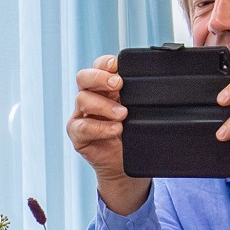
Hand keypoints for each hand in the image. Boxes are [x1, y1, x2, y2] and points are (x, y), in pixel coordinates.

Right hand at [66, 55, 149, 216]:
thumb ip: (138, 98)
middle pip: (83, 77)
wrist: (123, 166)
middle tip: (118, 84)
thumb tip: (152, 83)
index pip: (98, 67)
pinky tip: (115, 129)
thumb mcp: (138, 113)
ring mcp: (81, 115)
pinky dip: (100, 128)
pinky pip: (82, 126)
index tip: (117, 65)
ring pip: (82, 99)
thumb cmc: (130, 136)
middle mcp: (90, 98)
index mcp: (103, 88)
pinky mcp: (77, 134)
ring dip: (104, 105)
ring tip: (123, 114)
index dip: (105, 63)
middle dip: (99, 77)